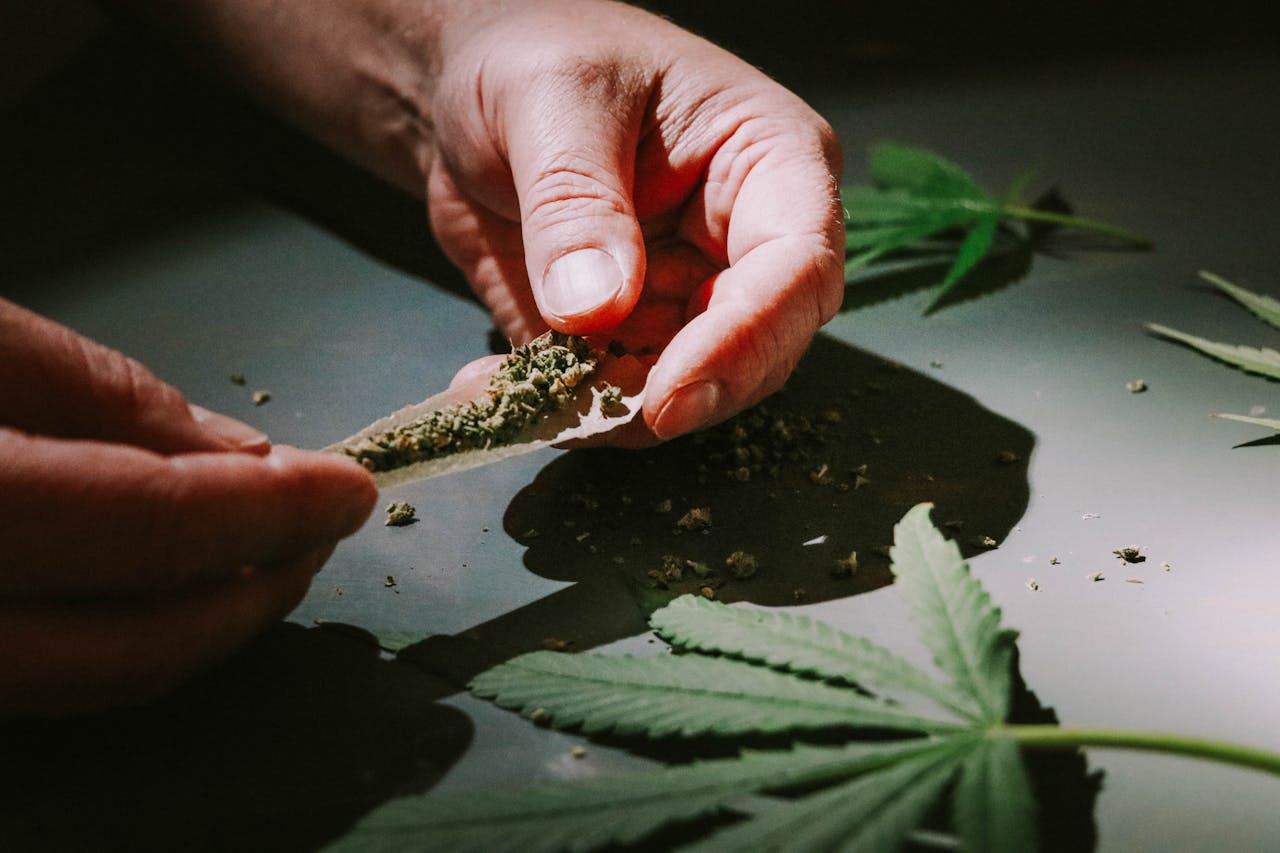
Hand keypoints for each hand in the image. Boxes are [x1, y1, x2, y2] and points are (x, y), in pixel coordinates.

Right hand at [0, 300, 375, 715]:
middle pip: (132, 646)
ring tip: (268, 556)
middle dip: (255, 593)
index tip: (347, 486)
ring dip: (202, 623)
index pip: (148, 527)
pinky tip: (177, 581)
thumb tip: (242, 458)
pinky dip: (128, 633)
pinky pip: (46, 674)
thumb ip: (105, 400)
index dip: (270, 509)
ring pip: (91, 680)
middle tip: (322, 533)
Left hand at [424, 1, 844, 440]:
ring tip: (500, 388)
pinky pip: (609, 399)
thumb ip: (575, 200)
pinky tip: (484, 384)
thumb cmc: (539, 54)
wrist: (476, 91)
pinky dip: (552, 409)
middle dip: (672, 395)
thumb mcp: (552, 99)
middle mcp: (744, 246)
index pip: (795, 266)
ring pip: (681, 394)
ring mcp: (689, 302)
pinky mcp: (630, 339)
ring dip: (597, 412)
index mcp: (768, 162)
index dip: (746, 340)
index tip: (670, 395)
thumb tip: (596, 308)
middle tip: (577, 410)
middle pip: (756, 353)